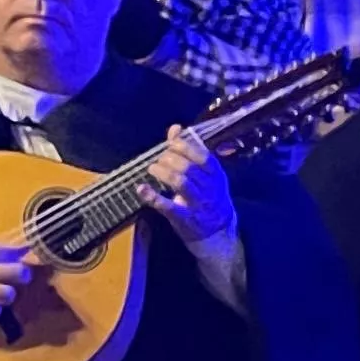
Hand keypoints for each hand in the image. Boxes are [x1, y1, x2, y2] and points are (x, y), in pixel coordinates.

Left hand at [141, 127, 233, 247]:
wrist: (218, 232)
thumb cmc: (209, 196)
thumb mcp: (205, 174)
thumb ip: (190, 151)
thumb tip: (175, 128)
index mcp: (216, 175)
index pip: (203, 156)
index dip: (185, 147)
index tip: (170, 144)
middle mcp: (210, 188)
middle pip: (189, 168)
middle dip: (170, 159)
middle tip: (159, 159)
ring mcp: (198, 204)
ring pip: (180, 183)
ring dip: (163, 172)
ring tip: (152, 168)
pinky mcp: (185, 219)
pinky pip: (168, 207)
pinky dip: (152, 197)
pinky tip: (141, 189)